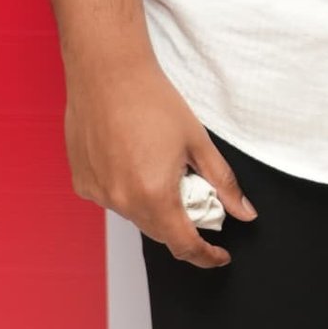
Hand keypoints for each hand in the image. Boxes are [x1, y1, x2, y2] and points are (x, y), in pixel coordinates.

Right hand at [65, 49, 255, 269]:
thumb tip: (244, 213)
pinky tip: (133, 161)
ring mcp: (98, 193)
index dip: (206, 256)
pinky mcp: (82, 182)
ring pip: (135, 214)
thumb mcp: (198, 142)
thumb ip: (223, 183)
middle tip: (196, 194)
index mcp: (154, 195)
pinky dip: (128, 190)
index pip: (184, 245)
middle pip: (159, 232)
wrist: (107, 72)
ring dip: (153, 205)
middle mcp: (122, 201)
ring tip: (161, 167)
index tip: (219, 256)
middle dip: (182, 224)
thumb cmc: (152, 100)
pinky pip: (112, 199)